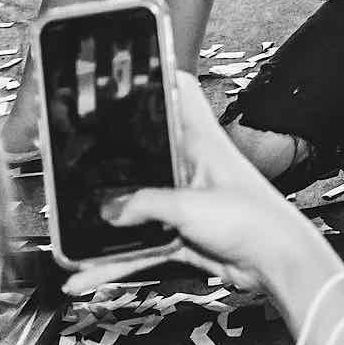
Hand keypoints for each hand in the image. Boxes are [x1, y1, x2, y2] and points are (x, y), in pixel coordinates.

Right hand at [61, 82, 324, 303]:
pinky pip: (138, 245)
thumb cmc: (253, 222)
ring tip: (69, 226)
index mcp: (201, 141)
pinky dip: (113, 262)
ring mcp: (183, 201)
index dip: (154, 76)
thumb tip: (108, 208)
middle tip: (73, 150)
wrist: (275, 264)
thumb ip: (145, 204)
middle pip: (144, 151)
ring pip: (135, 205)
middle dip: (111, 154)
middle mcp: (190, 165)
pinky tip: (85, 274)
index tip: (120, 71)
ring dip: (105, 221)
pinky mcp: (180, 234)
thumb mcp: (191, 207)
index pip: (179, 93)